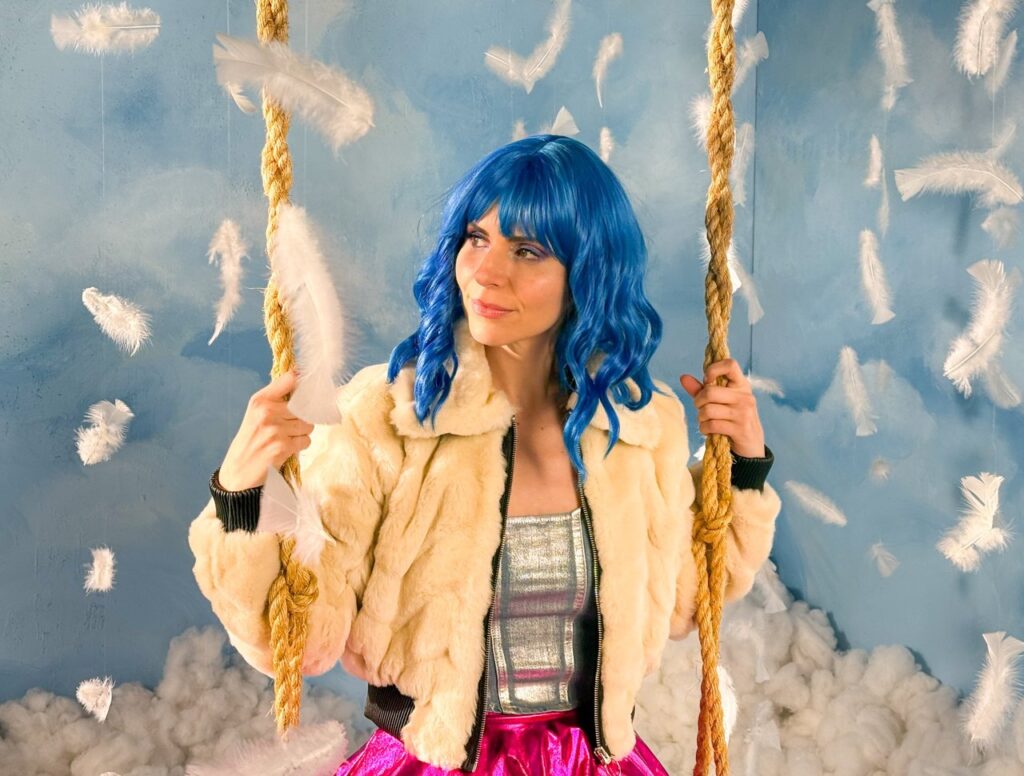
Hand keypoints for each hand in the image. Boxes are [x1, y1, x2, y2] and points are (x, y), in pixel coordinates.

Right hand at [218, 369, 315, 489]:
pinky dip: (300, 446)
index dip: (302, 382)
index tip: (308, 386)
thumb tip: (299, 378)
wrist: (238, 471)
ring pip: (308, 425)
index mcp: (259, 400)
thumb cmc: (250, 440)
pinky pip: (306, 441)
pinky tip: (286, 449)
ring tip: (286, 438)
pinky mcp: (282, 447)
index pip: (289, 380)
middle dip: (302, 418)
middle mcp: (267, 412)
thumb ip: (276, 397)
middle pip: (304, 407)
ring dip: (302, 433)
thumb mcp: (255, 413)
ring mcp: (275, 430)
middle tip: (289, 427)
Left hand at [679, 359, 764, 457]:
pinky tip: (708, 430)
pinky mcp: (740, 429)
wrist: (752, 445)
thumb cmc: (733, 419)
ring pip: (708, 410)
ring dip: (701, 417)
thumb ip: (701, 389)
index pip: (730, 365)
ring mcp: (743, 413)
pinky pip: (711, 425)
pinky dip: (704, 429)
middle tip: (701, 408)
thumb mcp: (720, 402)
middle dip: (698, 401)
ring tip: (705, 420)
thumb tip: (683, 377)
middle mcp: (745, 397)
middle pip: (710, 392)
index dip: (713, 369)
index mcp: (741, 385)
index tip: (707, 381)